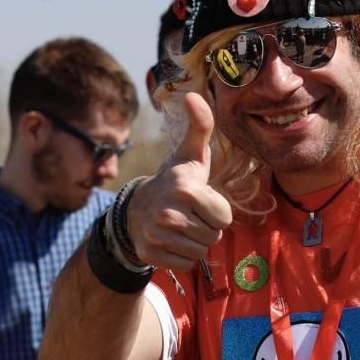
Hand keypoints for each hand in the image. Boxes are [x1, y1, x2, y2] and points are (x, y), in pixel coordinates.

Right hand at [127, 92, 232, 270]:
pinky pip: (185, 264)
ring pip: (200, 252)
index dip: (216, 211)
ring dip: (195, 242)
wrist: (136, 210)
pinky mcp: (152, 254)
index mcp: (185, 188)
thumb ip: (200, 127)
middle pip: (213, 237)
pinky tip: (171, 240)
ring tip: (181, 227)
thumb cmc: (174, 181)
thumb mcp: (190, 155)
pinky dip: (182, 256)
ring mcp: (158, 236)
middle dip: (206, 228)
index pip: (224, 218)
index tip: (200, 201)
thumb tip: (193, 94)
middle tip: (190, 215)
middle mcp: (170, 213)